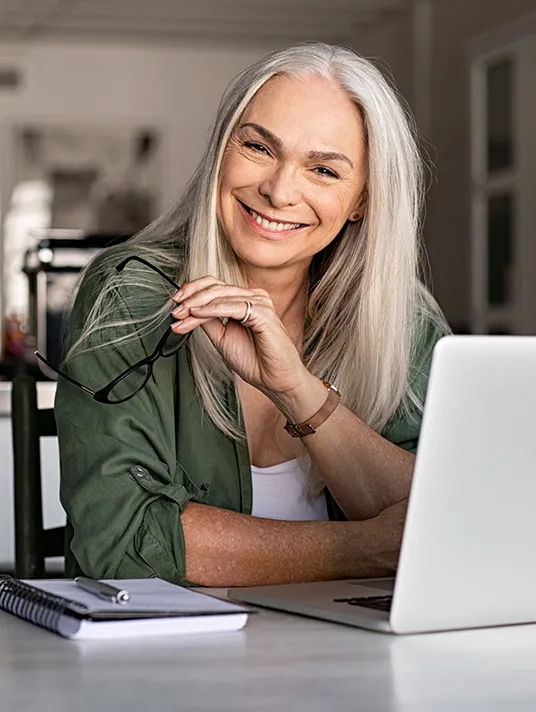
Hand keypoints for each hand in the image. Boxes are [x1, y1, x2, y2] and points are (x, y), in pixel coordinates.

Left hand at [170, 276, 307, 395]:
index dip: (192, 291)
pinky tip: (196, 314)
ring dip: (196, 304)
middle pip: (215, 287)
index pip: (215, 286)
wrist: (274, 380)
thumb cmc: (255, 361)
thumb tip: (188, 309)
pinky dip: (211, 309)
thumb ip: (209, 321)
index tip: (175, 304)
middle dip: (190, 298)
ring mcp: (260, 302)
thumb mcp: (222, 337)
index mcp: (245, 300)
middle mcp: (254, 297)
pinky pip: (232, 306)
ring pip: (220, 295)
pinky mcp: (263, 312)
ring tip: (181, 314)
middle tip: (174, 311)